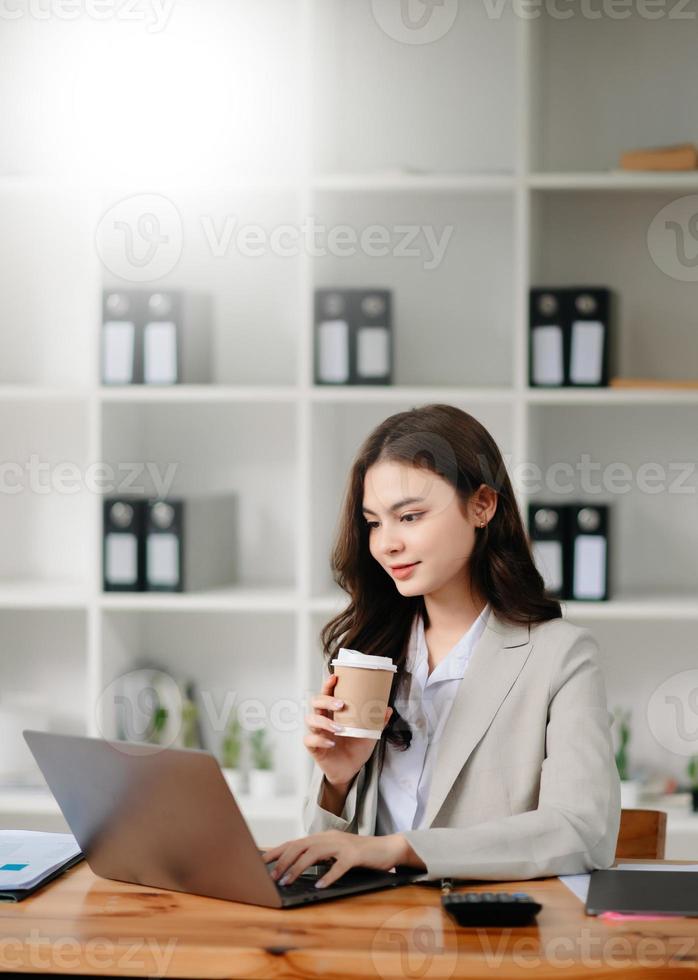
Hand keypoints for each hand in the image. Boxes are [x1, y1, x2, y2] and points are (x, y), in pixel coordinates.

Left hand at [262, 830, 408, 889]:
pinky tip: (319, 885)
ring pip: (314, 853)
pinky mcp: (355, 855)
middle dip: (283, 861)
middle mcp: (329, 838)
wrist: (387, 848)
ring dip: (297, 868)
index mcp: (323, 838)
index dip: (277, 851)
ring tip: (286, 881)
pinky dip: (328, 876)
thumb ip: (318, 858)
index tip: (261, 861)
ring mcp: (342, 845)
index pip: (294, 842)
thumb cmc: (359, 855)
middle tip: (271, 877)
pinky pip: (339, 866)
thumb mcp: (335, 854)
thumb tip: (294, 869)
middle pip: (300, 846)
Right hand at [304, 672, 392, 787]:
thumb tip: (388, 709)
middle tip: (341, 704)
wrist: (351, 770)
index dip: (328, 685)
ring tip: (339, 728)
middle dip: (326, 700)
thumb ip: (378, 721)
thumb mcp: (370, 734)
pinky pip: (310, 740)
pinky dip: (320, 740)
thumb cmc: (356, 748)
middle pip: (315, 702)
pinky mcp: (314, 748)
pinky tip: (331, 743)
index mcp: (334, 713)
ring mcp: (317, 733)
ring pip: (311, 719)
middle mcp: (323, 720)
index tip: (335, 677)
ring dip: (324, 722)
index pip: (327, 694)